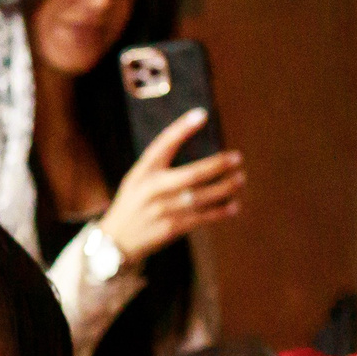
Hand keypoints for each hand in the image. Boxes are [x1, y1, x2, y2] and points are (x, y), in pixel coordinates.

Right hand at [97, 107, 244, 263]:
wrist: (116, 241)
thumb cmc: (133, 204)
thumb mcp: (137, 179)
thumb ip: (160, 166)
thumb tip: (198, 153)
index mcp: (142, 171)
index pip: (163, 144)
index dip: (182, 128)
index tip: (202, 114)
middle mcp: (152, 189)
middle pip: (192, 174)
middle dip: (218, 165)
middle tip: (237, 158)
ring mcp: (162, 210)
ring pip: (201, 196)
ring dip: (225, 188)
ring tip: (240, 179)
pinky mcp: (170, 228)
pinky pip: (201, 218)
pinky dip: (220, 212)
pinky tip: (234, 206)